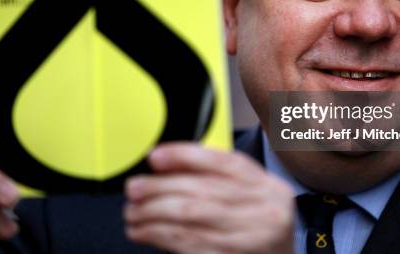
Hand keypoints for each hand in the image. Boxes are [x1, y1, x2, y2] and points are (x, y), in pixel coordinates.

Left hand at [124, 143, 294, 253]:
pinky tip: (143, 231)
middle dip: (160, 188)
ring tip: (133, 211)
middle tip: (134, 188)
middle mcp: (263, 210)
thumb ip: (215, 175)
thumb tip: (164, 162)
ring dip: (153, 214)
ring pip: (191, 218)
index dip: (185, 156)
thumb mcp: (247, 192)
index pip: (223, 162)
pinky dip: (160, 236)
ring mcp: (249, 238)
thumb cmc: (256, 222)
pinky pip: (188, 244)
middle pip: (202, 191)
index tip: (155, 156)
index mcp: (266, 186)